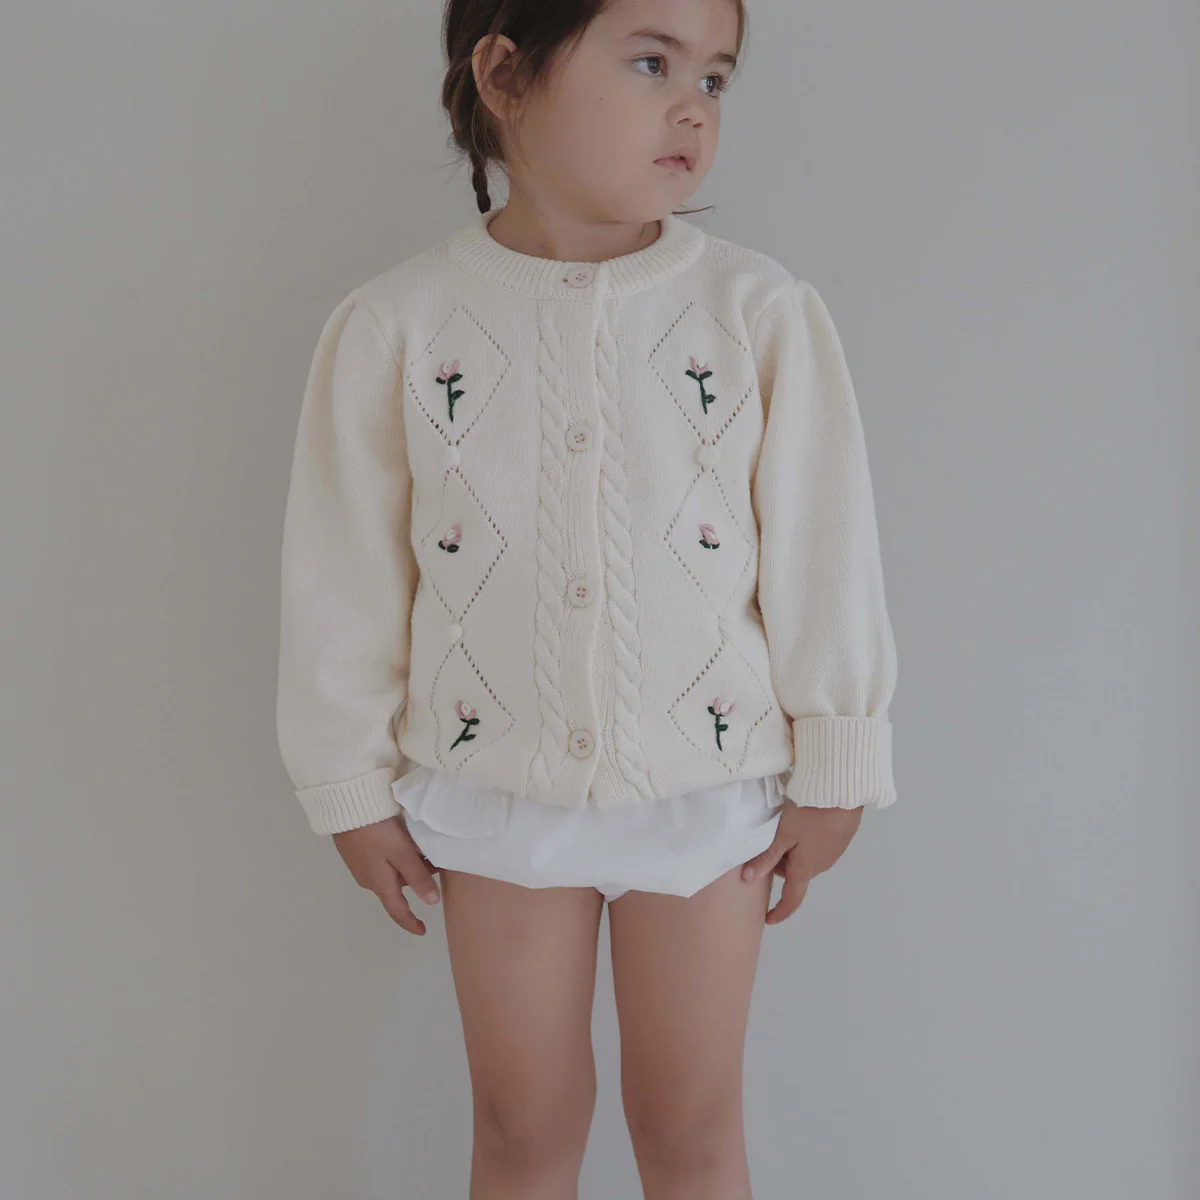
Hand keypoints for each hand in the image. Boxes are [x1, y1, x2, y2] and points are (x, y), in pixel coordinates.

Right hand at [331, 816, 440, 935]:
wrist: (346, 808)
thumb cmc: (376, 831)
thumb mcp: (402, 853)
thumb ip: (418, 877)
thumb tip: (432, 902)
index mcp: (380, 884)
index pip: (397, 911)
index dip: (411, 922)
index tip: (422, 931)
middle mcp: (369, 879)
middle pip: (398, 887)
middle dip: (417, 881)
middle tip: (438, 865)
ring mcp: (362, 865)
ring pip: (392, 872)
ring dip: (409, 867)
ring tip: (426, 850)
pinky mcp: (359, 851)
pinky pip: (384, 862)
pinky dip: (398, 858)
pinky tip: (407, 843)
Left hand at [740, 800, 863, 924]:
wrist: (843, 793)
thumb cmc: (811, 813)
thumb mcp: (783, 834)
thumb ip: (767, 857)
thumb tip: (748, 878)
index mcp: (806, 868)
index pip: (792, 899)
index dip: (779, 911)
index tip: (768, 919)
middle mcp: (821, 865)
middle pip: (796, 875)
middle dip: (781, 867)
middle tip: (768, 845)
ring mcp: (833, 853)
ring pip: (807, 861)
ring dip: (794, 854)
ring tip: (784, 830)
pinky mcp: (840, 840)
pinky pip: (818, 849)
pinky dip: (806, 844)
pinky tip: (803, 824)